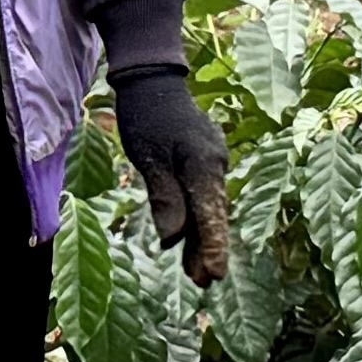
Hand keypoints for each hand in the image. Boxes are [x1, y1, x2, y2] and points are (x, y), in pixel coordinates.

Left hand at [110, 60, 236, 281]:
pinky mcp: (205, 160)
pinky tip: (192, 238)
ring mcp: (212, 162)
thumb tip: (172, 237)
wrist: (154, 78)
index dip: (211, 246)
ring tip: (198, 272)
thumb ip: (163, 197)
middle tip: (206, 282)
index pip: (209, 214)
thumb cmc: (146, 116)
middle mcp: (215, 165)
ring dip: (203, 238)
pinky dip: (199, 218)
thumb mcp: (148, 157)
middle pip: (213, 215)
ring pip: (210, 207)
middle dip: (209, 249)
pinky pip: (205, 196)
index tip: (214, 275)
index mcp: (202, 165)